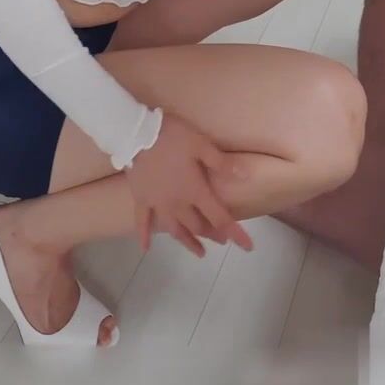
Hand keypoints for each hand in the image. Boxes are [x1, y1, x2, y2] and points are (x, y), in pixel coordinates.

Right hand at [124, 111, 253, 257]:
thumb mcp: (201, 143)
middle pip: (198, 226)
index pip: (220, 218)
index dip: (235, 233)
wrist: (136, 132)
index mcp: (195, 191)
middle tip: (222, 240)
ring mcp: (157, 204)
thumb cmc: (172, 136)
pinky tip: (145, 248)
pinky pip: (142, 222)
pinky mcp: (140, 199)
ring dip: (188, 242)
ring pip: (174, 230)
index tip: (248, 248)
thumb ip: (222, 163)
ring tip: (199, 252)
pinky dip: (144, 236)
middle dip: (212, 234)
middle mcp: (177, 204)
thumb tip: (246, 176)